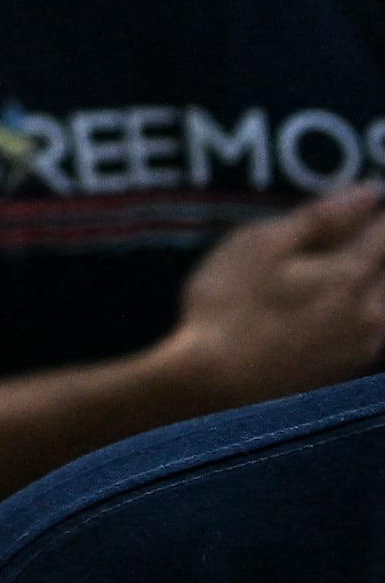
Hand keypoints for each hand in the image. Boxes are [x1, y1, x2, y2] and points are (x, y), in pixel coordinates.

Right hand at [160, 185, 384, 411]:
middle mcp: (372, 311)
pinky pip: (376, 328)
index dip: (378, 210)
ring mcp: (364, 345)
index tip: (370, 197)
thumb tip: (366, 193)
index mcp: (351, 274)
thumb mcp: (259, 246)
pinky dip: (367, 307)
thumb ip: (317, 218)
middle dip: (377, 246)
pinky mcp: (350, 369)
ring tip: (344, 267)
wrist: (214, 389)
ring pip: (384, 301)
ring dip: (373, 277)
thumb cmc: (228, 307)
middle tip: (357, 230)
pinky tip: (341, 305)